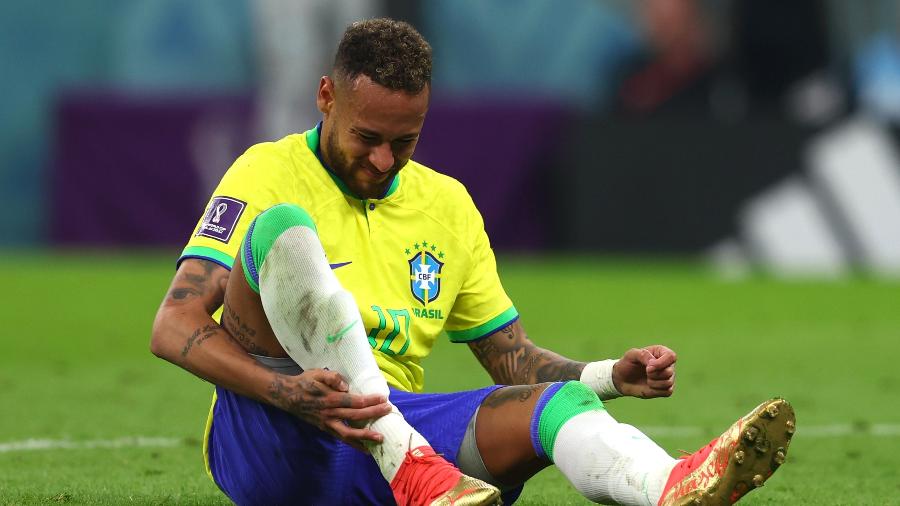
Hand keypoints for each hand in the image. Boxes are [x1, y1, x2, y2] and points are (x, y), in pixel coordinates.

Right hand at [268, 369, 392, 451]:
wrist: (288, 396)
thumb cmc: (305, 382)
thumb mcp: (317, 373)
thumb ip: (332, 377)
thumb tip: (346, 385)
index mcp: (329, 399)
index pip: (353, 401)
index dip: (369, 401)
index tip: (383, 399)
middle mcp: (329, 413)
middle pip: (355, 416)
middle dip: (373, 414)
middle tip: (388, 410)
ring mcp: (327, 424)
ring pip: (348, 433)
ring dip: (365, 436)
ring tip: (380, 438)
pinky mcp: (326, 429)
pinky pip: (342, 438)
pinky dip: (354, 444)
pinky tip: (366, 449)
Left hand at [612, 345, 675, 398]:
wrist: (622, 379)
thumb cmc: (627, 364)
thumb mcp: (631, 355)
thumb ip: (643, 355)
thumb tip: (653, 363)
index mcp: (661, 352)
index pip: (671, 356)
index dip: (661, 363)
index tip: (648, 367)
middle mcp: (667, 364)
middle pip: (669, 371)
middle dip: (654, 374)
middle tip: (645, 372)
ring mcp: (668, 377)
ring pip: (669, 382)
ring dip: (654, 383)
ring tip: (647, 379)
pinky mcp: (666, 389)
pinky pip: (667, 391)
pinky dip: (656, 390)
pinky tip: (649, 386)